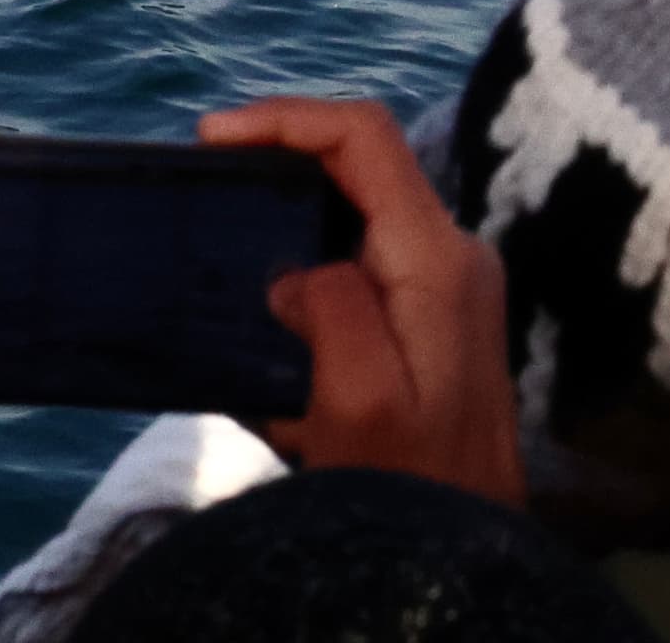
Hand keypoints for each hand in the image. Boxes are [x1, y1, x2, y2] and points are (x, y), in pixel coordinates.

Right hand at [201, 96, 520, 507]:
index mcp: (437, 260)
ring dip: (288, 207)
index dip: (284, 117)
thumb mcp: (359, 402)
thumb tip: (297, 271)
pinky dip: (304, 248)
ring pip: (356, 205)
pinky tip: (264, 295)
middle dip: (278, 158)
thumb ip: (333, 310)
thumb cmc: (409, 484)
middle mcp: (452, 257)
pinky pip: (361, 249)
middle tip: (207, 183)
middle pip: (360, 161)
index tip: (211, 139)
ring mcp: (447, 285)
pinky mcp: (432, 314)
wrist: (462, 551)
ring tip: (225, 235)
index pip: (364, 137)